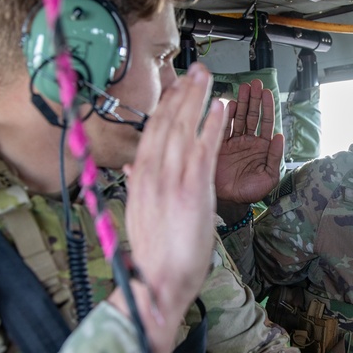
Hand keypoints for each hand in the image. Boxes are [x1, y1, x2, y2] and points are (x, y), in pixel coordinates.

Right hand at [113, 63, 225, 352]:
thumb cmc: (153, 255)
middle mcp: (152, 174)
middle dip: (181, 93)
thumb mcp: (138, 215)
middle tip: (194, 70)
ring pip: (183, 129)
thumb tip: (132, 168)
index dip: (164, 106)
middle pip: (166, 123)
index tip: (175, 86)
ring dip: (196, 100)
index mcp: (139, 180)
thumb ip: (137, 187)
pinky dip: (211, 125)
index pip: (151, 133)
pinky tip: (220, 107)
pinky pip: (203, 149)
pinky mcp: (193, 189)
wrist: (158, 283)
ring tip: (207, 77)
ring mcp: (172, 179)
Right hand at [215, 79, 284, 219]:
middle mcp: (248, 141)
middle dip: (254, 99)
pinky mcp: (220, 145)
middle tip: (255, 84)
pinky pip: (224, 127)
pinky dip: (226, 115)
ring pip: (239, 117)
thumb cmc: (250, 192)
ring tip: (244, 88)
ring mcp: (234, 142)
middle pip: (253, 115)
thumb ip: (275, 157)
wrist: (228, 201)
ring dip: (242, 102)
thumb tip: (280, 137)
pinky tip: (229, 104)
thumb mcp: (269, 177)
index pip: (267, 123)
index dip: (267, 107)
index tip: (267, 93)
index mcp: (262, 148)